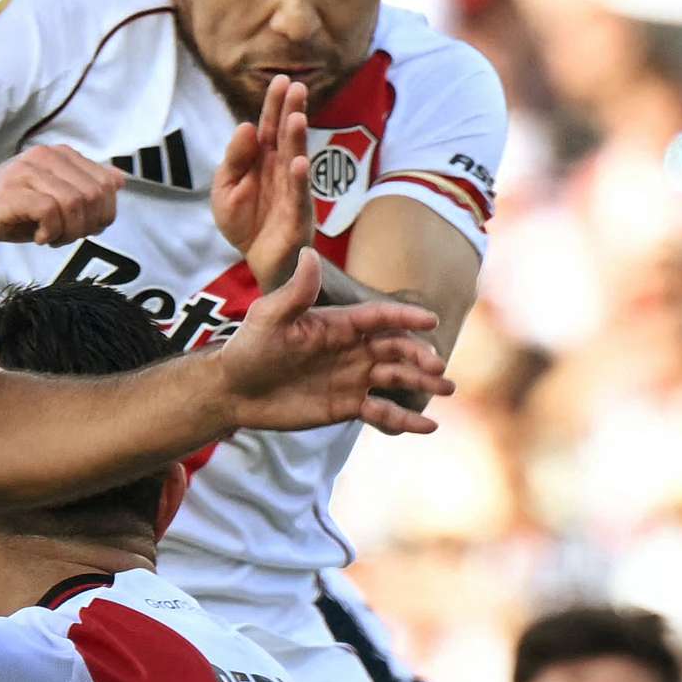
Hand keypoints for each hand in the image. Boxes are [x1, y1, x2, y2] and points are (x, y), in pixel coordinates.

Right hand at [0, 144, 124, 248]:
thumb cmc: (9, 212)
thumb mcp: (53, 198)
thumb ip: (85, 188)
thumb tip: (120, 179)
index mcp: (59, 154)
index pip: (106, 182)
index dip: (103, 213)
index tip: (82, 228)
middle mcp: (45, 156)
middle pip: (95, 194)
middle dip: (88, 225)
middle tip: (66, 237)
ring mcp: (28, 171)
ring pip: (75, 203)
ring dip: (69, 231)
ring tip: (51, 238)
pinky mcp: (13, 191)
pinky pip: (51, 212)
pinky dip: (51, 232)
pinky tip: (38, 237)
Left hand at [211, 75, 315, 287]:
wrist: (258, 262)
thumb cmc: (245, 223)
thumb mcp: (225, 189)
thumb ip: (234, 159)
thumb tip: (246, 127)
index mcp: (264, 161)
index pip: (270, 127)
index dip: (275, 105)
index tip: (282, 80)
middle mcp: (282, 171)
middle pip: (287, 138)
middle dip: (292, 112)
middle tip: (297, 87)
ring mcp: (293, 193)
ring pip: (296, 162)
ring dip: (298, 141)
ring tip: (297, 118)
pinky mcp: (297, 218)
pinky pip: (300, 198)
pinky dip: (300, 181)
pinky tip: (301, 163)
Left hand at [212, 252, 447, 435]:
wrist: (234, 390)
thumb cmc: (250, 347)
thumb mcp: (269, 317)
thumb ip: (295, 292)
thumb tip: (310, 254)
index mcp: (338, 323)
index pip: (379, 317)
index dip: (405, 317)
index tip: (431, 319)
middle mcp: (352, 348)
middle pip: (395, 349)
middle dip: (419, 356)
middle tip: (437, 367)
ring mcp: (352, 377)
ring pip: (395, 378)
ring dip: (422, 383)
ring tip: (447, 390)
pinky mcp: (347, 405)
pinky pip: (382, 411)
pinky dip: (404, 419)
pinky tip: (427, 427)